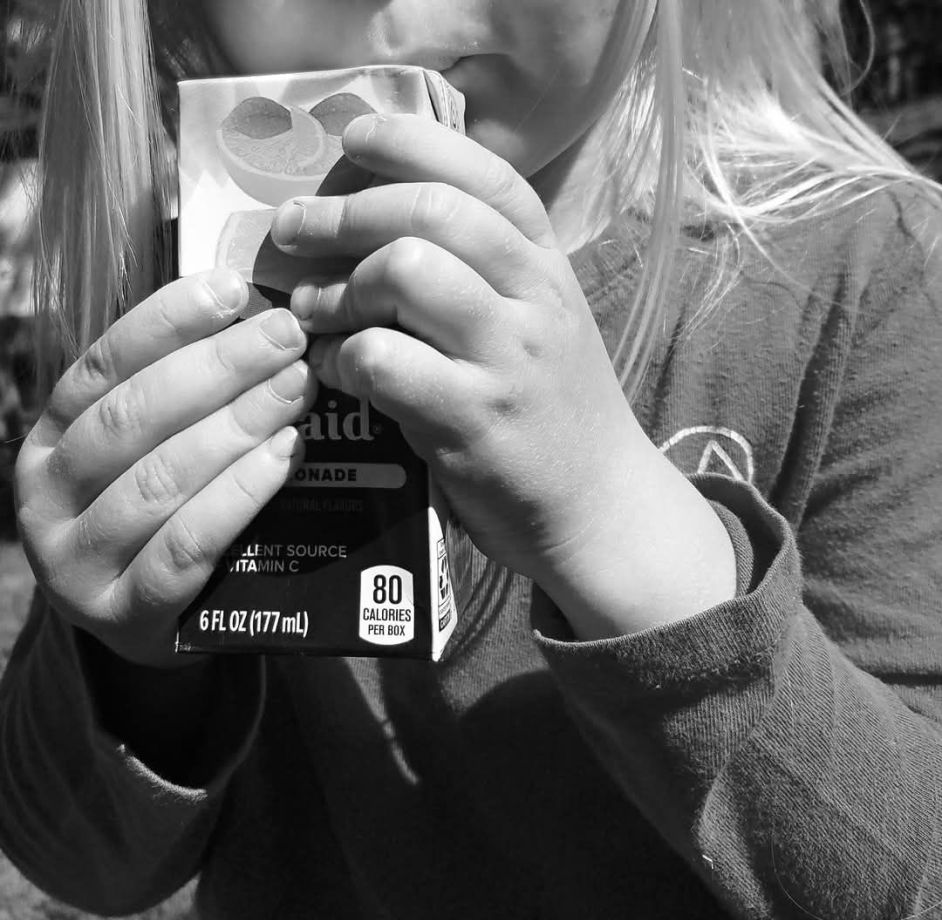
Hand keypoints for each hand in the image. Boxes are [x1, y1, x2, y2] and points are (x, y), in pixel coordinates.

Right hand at [15, 271, 314, 666]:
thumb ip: (178, 399)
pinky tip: (284, 456)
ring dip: (236, 426)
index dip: (166, 322)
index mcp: (47, 443)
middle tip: (285, 337)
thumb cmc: (155, 523)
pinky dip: (240, 496)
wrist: (144, 630)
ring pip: (159, 480)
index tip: (234, 289)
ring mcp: (78, 563)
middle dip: (217, 369)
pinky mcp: (126, 616)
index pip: (102, 366)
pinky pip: (187, 546)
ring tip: (296, 389)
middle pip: (132, 418)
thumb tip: (253, 320)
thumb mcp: (144, 455)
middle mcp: (47, 499)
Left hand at [272, 113, 650, 604]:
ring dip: (338, 290)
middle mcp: (534, 297)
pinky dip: (341, 357)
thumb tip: (374, 222)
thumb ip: (481, 270)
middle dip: (343, 212)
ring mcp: (508, 357)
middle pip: (429, 212)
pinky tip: (337, 369)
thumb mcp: (538, 321)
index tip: (352, 140)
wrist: (598, 503)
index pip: (482, 173)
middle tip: (293, 229)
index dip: (410, 142)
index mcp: (547, 264)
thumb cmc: (552, 409)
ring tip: (314, 312)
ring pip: (403, 273)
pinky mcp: (474, 418)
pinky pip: (381, 359)